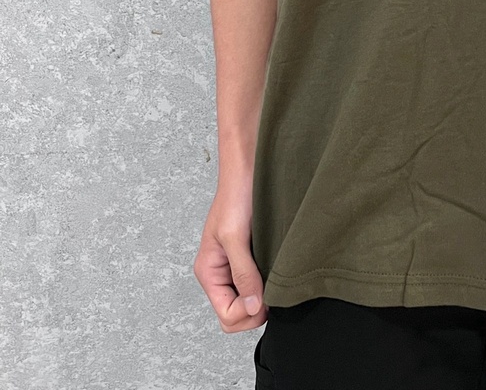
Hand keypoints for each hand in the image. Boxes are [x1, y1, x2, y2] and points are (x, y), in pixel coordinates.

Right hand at [193, 176, 268, 331]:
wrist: (249, 170)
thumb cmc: (236, 196)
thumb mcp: (236, 236)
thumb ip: (243, 273)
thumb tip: (252, 307)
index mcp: (209, 272)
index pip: (226, 315)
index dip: (248, 312)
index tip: (265, 293)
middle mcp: (221, 274)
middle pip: (236, 315)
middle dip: (256, 309)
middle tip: (273, 288)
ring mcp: (235, 267)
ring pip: (249, 302)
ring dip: (263, 295)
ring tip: (275, 274)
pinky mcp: (250, 257)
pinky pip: (258, 283)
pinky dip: (268, 282)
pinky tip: (276, 268)